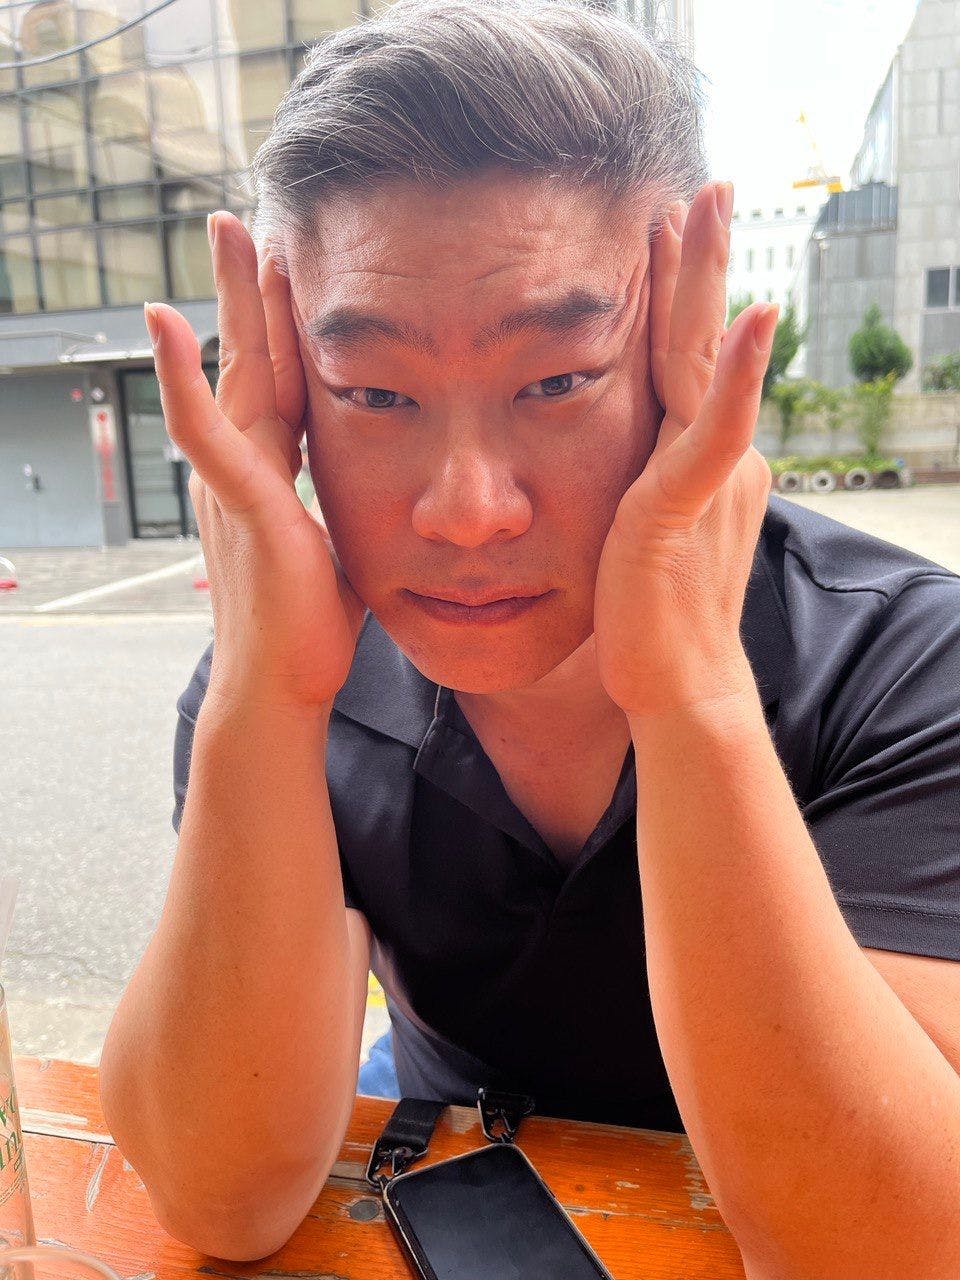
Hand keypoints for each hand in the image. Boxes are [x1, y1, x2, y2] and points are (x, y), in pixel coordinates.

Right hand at [145, 211, 365, 713]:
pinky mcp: (239, 503)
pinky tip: (166, 318)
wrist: (283, 687)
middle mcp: (245, 465)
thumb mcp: (342, 545)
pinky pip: (202, 429)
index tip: (297, 269)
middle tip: (247, 223)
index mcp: (274, 471)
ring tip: (225, 232)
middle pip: (250, 358)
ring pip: (229, 372)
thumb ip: (353, 506)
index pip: (285, 379)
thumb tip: (394, 493)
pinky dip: (181, 375)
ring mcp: (234, 481)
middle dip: (251, 290)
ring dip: (227, 300)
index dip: (288, 324)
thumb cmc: (314, 627)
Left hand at [594, 181, 777, 718]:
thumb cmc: (647, 617)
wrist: (674, 682)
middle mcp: (707, 452)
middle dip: (700, 262)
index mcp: (690, 456)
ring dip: (710, 281)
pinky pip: (717, 428)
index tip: (663, 229)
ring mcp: (704, 472)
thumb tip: (623, 466)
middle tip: (706, 187)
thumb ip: (641, 487)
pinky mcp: (687, 502)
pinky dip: (740, 373)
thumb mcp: (639, 531)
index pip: (678, 359)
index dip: (672, 294)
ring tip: (713, 206)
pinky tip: (754, 316)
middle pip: (699, 340)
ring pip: (707, 360)